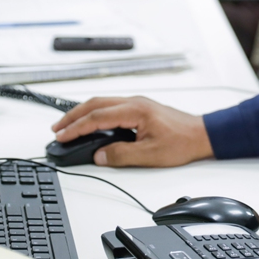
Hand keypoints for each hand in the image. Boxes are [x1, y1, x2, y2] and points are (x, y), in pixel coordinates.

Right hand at [51, 96, 213, 167]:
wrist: (202, 134)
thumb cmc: (183, 142)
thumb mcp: (149, 155)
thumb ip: (121, 155)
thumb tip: (99, 155)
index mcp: (135, 110)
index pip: (97, 117)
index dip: (76, 128)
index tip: (61, 137)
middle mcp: (134, 102)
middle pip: (95, 104)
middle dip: (73, 116)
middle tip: (56, 129)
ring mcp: (137, 104)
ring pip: (102, 103)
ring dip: (83, 113)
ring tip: (68, 126)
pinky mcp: (140, 108)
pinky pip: (111, 107)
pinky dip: (95, 114)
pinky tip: (91, 123)